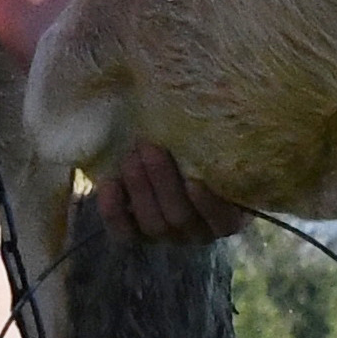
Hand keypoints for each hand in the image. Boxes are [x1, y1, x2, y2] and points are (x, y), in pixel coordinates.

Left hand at [94, 141, 251, 243]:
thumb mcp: (211, 146)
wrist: (163, 159)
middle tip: (149, 147)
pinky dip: (114, 210)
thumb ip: (216, 141)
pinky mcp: (136, 235)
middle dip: (162, 182)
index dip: (209, 205)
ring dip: (139, 187)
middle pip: (180, 218)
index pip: (223, 221)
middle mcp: (198, 233)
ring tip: (130, 156)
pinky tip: (109, 184)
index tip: (195, 179)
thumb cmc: (196, 150)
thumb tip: (228, 101)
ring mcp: (166, 236)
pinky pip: (124, 232)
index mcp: (227, 216)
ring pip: (153, 224)